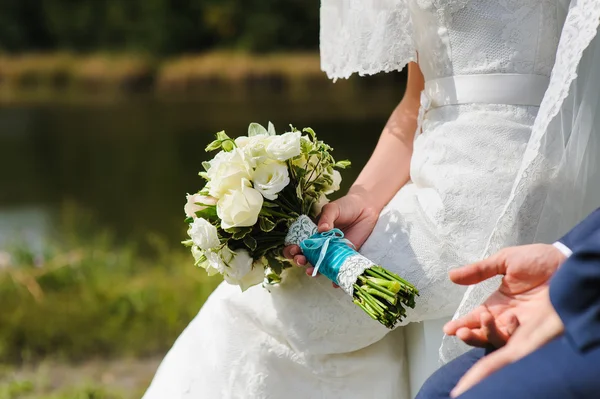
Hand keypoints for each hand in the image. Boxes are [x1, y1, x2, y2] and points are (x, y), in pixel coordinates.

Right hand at [283, 191, 379, 276]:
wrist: (366, 209)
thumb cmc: (346, 206)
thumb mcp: (332, 208)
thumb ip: (326, 218)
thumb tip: (322, 229)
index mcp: (313, 232)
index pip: (298, 243)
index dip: (292, 248)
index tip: (294, 249)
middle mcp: (320, 244)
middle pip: (305, 256)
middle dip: (299, 260)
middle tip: (300, 260)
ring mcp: (332, 252)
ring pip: (319, 265)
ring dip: (313, 270)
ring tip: (311, 272)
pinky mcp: (345, 256)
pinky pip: (338, 269)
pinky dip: (335, 278)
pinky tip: (334, 282)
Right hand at [444, 244, 566, 347]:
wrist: (566, 261)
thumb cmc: (539, 259)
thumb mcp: (504, 261)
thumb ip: (479, 271)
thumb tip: (451, 276)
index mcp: (498, 303)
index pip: (476, 318)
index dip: (462, 324)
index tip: (449, 329)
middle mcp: (508, 316)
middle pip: (484, 334)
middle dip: (470, 336)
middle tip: (462, 331)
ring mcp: (523, 324)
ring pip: (499, 340)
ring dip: (487, 333)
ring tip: (486, 318)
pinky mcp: (537, 329)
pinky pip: (519, 340)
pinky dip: (509, 333)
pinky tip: (509, 319)